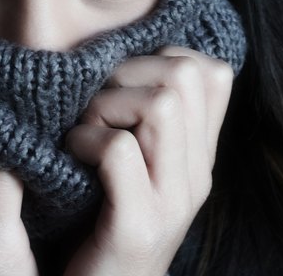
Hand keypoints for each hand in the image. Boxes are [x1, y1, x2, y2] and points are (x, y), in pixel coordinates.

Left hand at [64, 46, 233, 275]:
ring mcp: (172, 202)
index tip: (122, 82)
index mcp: (200, 158)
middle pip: (185, 76)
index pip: (211, 72)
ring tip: (84, 131)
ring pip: (159, 105)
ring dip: (105, 105)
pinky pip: (119, 150)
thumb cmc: (102, 222)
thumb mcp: (140, 170)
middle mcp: (198, 176)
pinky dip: (85, 139)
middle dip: (127, 73)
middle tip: (96, 106)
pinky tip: (71, 154)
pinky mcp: (137, 225)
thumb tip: (125, 59)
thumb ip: (146, 124)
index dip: (159, 58)